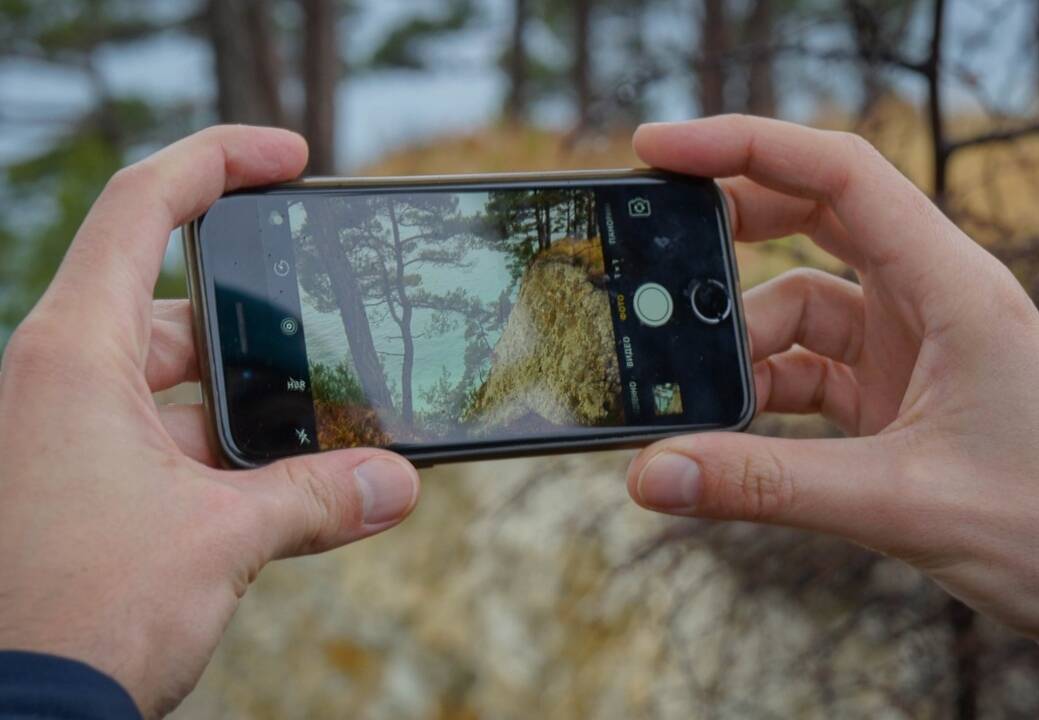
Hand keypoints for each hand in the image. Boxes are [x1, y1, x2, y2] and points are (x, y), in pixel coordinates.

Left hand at [0, 126, 420, 717]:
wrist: (21, 715)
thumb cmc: (81, 614)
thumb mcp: (219, 540)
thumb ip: (317, 499)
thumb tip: (398, 483)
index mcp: (73, 356)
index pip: (143, 208)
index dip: (219, 161)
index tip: (290, 158)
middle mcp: (63, 380)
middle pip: (179, 306)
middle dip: (263, 327)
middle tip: (337, 335)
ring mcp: (70, 433)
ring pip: (180, 384)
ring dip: (254, 407)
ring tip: (331, 428)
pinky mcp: (84, 483)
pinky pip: (169, 439)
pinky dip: (228, 453)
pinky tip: (289, 483)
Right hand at [627, 115, 1038, 661]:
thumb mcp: (901, 503)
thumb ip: (767, 486)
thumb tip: (653, 475)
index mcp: (950, 288)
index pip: (839, 176)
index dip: (746, 146)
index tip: (659, 149)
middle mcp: (927, 300)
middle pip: (811, 219)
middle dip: (729, 232)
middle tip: (655, 259)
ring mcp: (907, 346)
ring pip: (797, 308)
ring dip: (740, 347)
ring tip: (697, 397)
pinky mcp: (892, 393)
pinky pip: (804, 370)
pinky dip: (759, 392)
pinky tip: (731, 430)